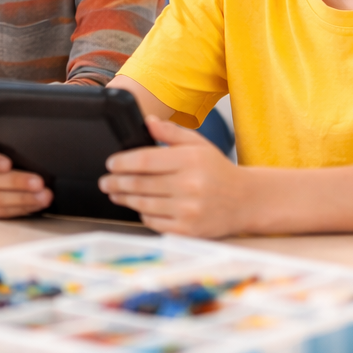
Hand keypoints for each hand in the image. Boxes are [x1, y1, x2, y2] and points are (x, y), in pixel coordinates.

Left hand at [101, 115, 253, 236]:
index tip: (110, 164)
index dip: (122, 162)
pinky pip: (155, 222)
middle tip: (105, 182)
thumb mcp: (198, 144)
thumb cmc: (218, 170)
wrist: (247, 201)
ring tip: (115, 193)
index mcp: (190, 160)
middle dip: (116, 182)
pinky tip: (138, 207)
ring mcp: (189, 210)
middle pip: (140, 183)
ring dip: (125, 198)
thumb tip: (148, 121)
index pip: (145, 160)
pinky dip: (143, 214)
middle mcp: (190, 185)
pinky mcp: (188, 230)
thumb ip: (171, 132)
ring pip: (144, 203)